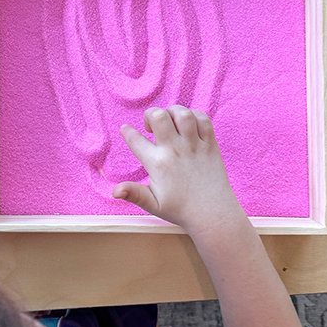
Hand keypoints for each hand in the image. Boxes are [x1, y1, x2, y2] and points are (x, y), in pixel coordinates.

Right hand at [113, 106, 244, 234]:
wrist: (213, 213)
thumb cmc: (181, 210)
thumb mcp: (152, 205)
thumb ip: (133, 194)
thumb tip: (114, 191)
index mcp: (158, 164)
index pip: (136, 140)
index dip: (127, 132)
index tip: (126, 129)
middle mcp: (175, 150)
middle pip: (159, 116)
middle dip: (150, 115)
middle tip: (152, 127)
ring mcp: (194, 145)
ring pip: (182, 113)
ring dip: (172, 112)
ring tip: (170, 123)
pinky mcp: (210, 144)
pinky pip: (203, 119)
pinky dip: (194, 116)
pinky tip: (188, 126)